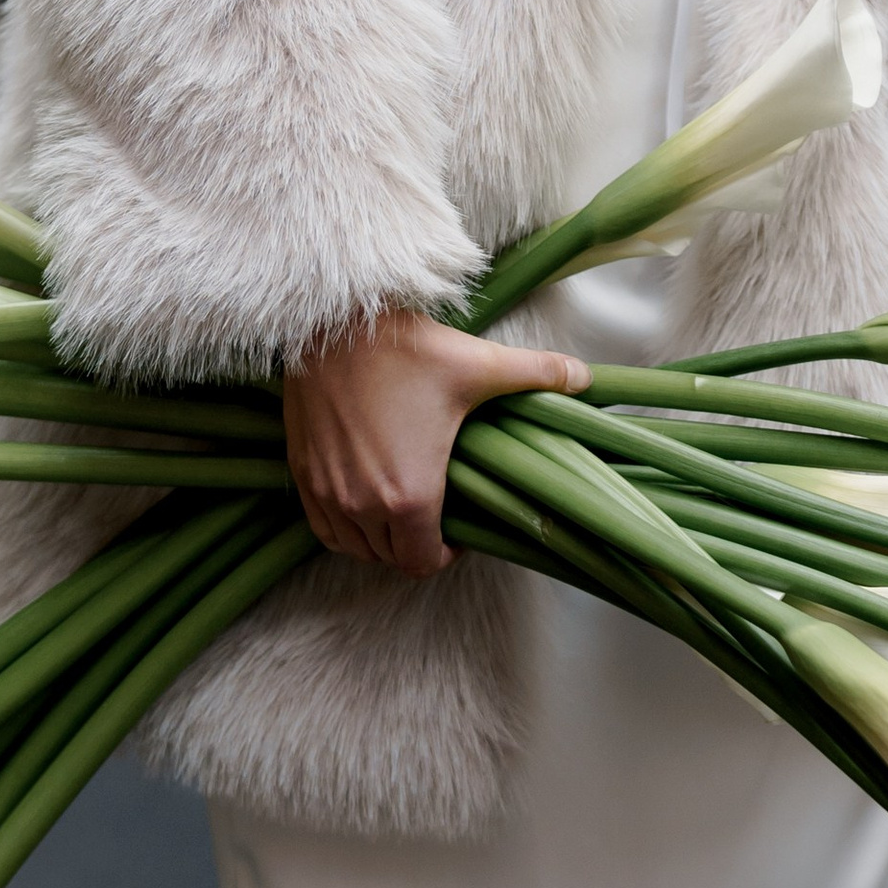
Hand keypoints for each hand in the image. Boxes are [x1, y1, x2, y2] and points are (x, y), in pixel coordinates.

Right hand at [282, 308, 586, 577]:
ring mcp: (327, 492)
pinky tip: (363, 499)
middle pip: (390, 559)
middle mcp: (362, 506)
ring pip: (354, 547)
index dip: (448, 555)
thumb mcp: (479, 365)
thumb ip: (537, 374)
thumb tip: (586, 377)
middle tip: (435, 517)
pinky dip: (344, 526)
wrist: (332, 322)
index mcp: (409, 497)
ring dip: (379, 539)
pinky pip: (323, 527)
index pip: (424, 564)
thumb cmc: (406, 349)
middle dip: (415, 546)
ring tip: (401, 509)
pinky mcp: (302, 473)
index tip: (458, 530)